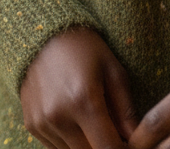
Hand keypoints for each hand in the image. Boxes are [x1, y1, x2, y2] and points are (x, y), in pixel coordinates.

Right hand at [20, 25, 139, 148]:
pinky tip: (77, 121)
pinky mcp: (32, 125)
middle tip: (114, 134)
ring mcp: (42, 122)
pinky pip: (56, 148)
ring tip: (95, 124)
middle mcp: (59, 116)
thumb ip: (126, 110)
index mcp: (84, 100)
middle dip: (105, 147)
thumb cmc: (85, 48)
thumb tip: (137, 142)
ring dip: (87, 145)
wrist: (44, 33)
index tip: (129, 144)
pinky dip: (70, 142)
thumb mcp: (113, 70)